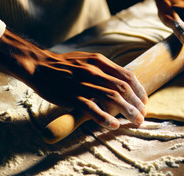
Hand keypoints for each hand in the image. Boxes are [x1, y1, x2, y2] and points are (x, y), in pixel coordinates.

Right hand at [0, 29, 146, 129]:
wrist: (39, 65)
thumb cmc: (64, 65)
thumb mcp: (87, 59)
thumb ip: (103, 68)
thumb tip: (120, 80)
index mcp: (100, 62)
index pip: (127, 76)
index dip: (139, 90)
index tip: (144, 101)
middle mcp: (95, 71)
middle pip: (123, 89)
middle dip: (137, 103)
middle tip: (143, 115)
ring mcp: (84, 83)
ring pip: (112, 98)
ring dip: (128, 111)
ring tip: (136, 121)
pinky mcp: (72, 96)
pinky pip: (92, 108)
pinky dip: (105, 117)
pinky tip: (114, 125)